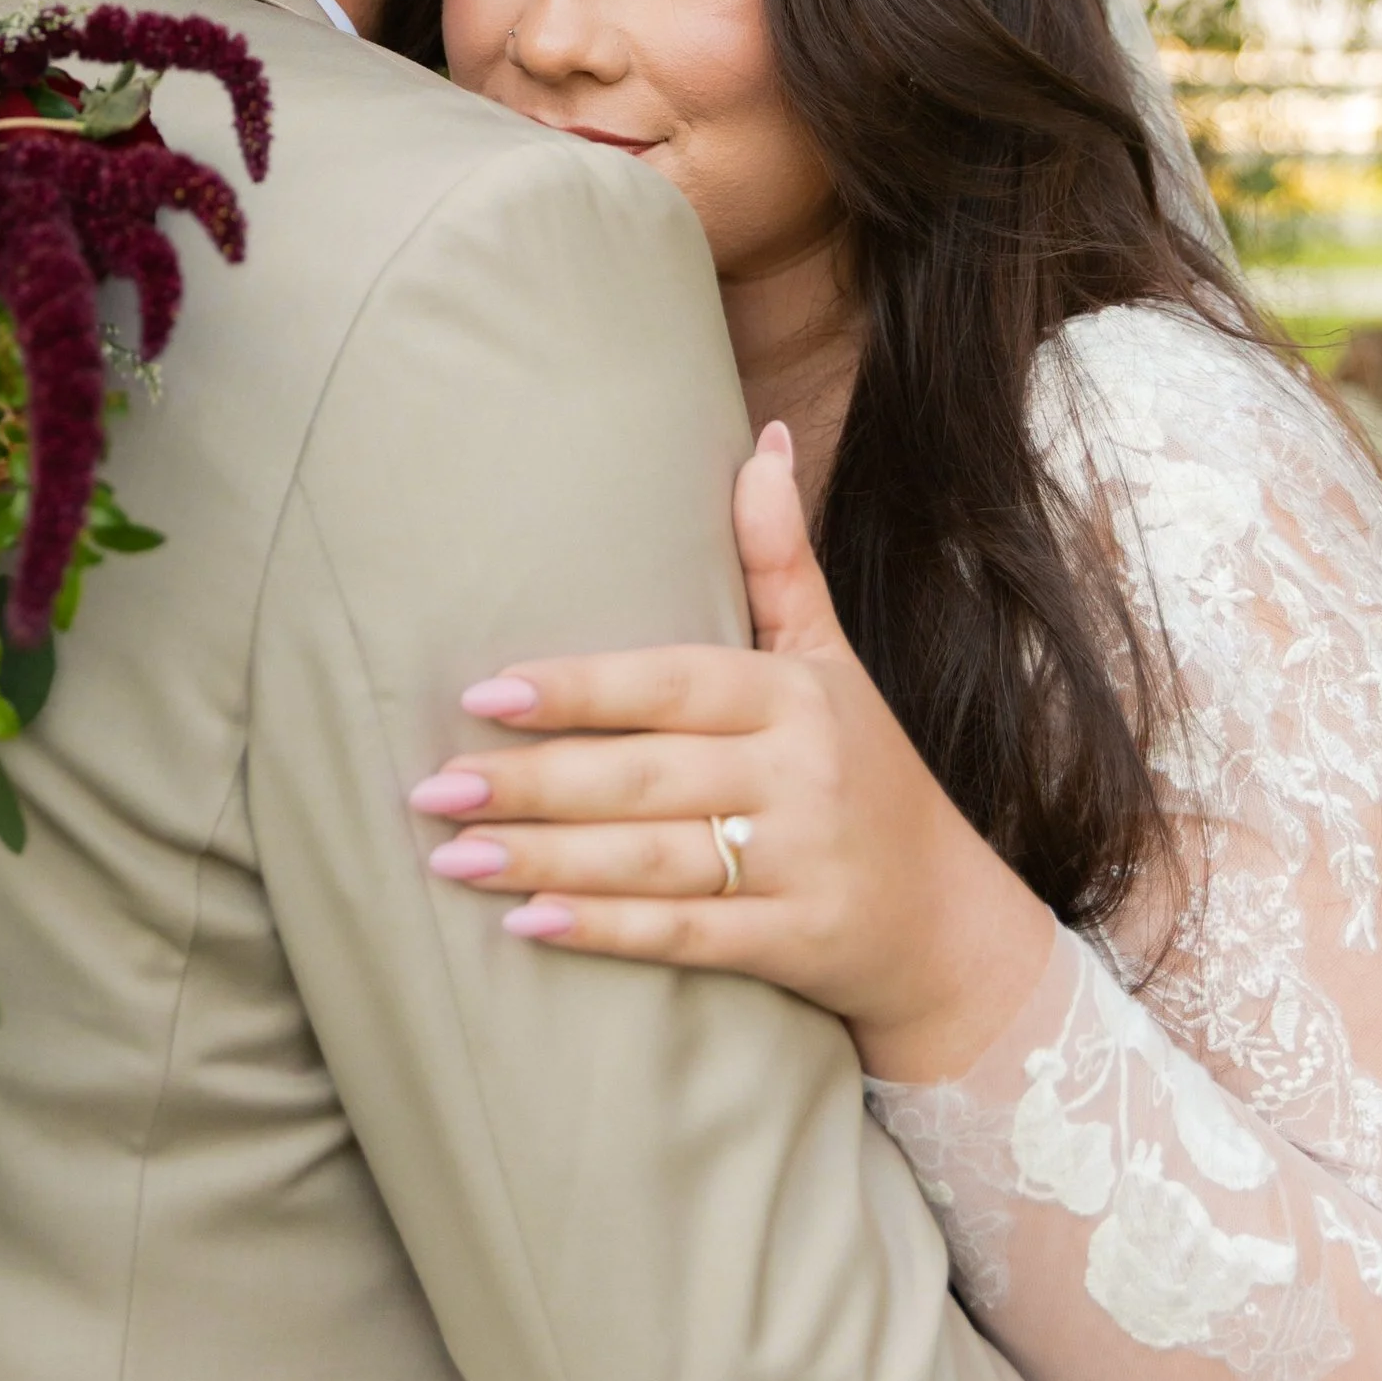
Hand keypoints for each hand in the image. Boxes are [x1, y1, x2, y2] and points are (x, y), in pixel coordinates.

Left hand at [413, 424, 1056, 1081]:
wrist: (951, 922)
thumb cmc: (864, 769)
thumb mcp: (830, 659)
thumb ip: (781, 559)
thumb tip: (768, 437)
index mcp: (793, 696)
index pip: (671, 683)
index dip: (578, 688)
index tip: (484, 694)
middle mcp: (798, 774)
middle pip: (644, 775)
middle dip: (530, 784)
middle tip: (430, 788)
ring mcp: (798, 864)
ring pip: (652, 859)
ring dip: (545, 860)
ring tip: (450, 859)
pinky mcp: (792, 943)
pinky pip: (686, 937)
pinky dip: (607, 932)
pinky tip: (528, 926)